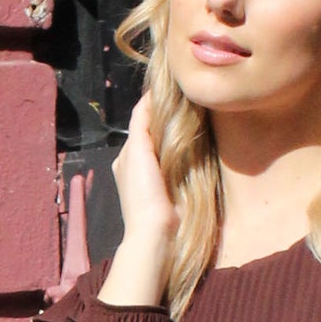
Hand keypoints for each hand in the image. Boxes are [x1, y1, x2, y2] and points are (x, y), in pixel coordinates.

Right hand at [100, 94, 177, 308]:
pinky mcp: (136, 146)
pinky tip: (164, 91)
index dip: (161, 129)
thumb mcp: (175, 194)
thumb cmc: (167, 222)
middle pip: (143, 130)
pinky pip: (143, 116)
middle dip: (158, 113)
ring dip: (157, 104)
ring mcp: (129, 153)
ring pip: (142, 120)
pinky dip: (152, 102)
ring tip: (174, 88)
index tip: (179, 116)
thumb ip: (177, 178)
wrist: (152, 232)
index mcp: (133, 174)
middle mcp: (126, 160)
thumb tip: (194, 163)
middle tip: (178, 96)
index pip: (147, 144)